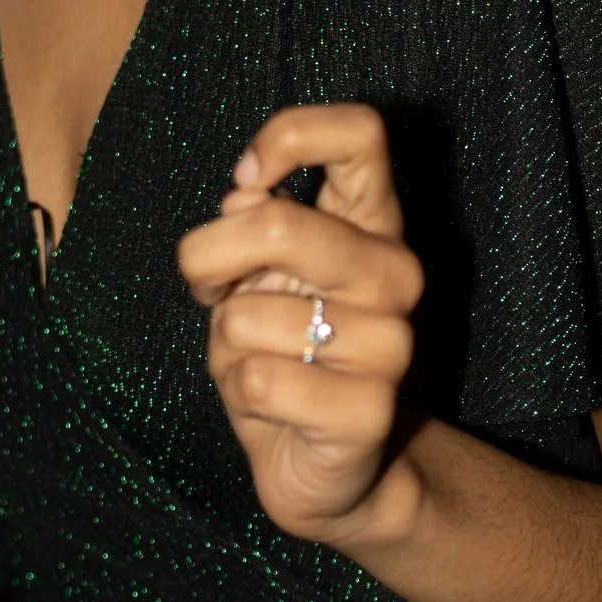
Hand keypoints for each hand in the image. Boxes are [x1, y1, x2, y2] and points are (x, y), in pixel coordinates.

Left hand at [177, 103, 422, 539]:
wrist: (326, 467)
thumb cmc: (283, 355)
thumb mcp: (256, 277)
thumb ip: (253, 224)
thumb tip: (244, 198)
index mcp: (372, 224)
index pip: (362, 134)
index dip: (291, 136)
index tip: (248, 177)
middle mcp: (394, 274)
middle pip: (283, 223)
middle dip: (210, 256)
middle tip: (207, 286)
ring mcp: (391, 344)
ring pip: (252, 315)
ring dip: (227, 343)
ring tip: (258, 362)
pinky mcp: (371, 412)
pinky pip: (260, 382)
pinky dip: (241, 394)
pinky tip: (272, 407)